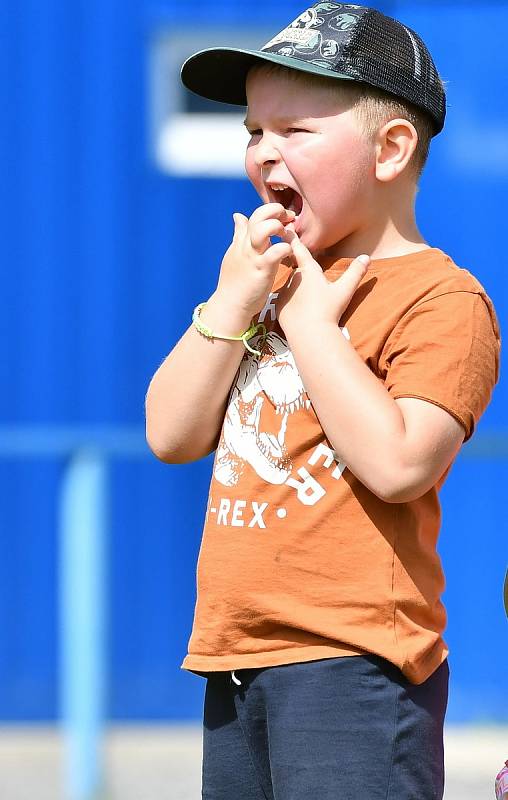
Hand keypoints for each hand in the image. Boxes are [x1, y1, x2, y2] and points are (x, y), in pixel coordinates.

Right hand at [213, 203, 295, 323]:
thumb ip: (239, 234)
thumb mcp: (235, 253)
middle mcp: (246, 245)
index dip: (270, 211)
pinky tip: (288, 252)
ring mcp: (254, 257)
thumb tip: (238, 216)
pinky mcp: (262, 270)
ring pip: (263, 230)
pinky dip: (284, 248)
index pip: (254, 216)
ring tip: (285, 234)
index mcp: (241, 241)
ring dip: (277, 226)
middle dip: (275, 211)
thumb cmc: (234, 282)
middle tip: (288, 218)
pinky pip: (275, 252)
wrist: (230, 305)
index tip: (283, 217)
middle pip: (258, 217)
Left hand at [277, 227, 369, 333]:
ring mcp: (284, 291)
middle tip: (314, 290)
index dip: (292, 238)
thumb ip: (355, 273)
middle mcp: (293, 277)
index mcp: (308, 270)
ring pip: (291, 287)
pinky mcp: (277, 306)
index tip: (286, 228)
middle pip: (298, 272)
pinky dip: (291, 304)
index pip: (298, 248)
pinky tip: (300, 314)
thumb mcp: (344, 291)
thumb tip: (367, 257)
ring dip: (298, 291)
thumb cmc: (328, 310)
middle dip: (304, 277)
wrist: (310, 334)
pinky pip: (284, 301)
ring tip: (309, 305)